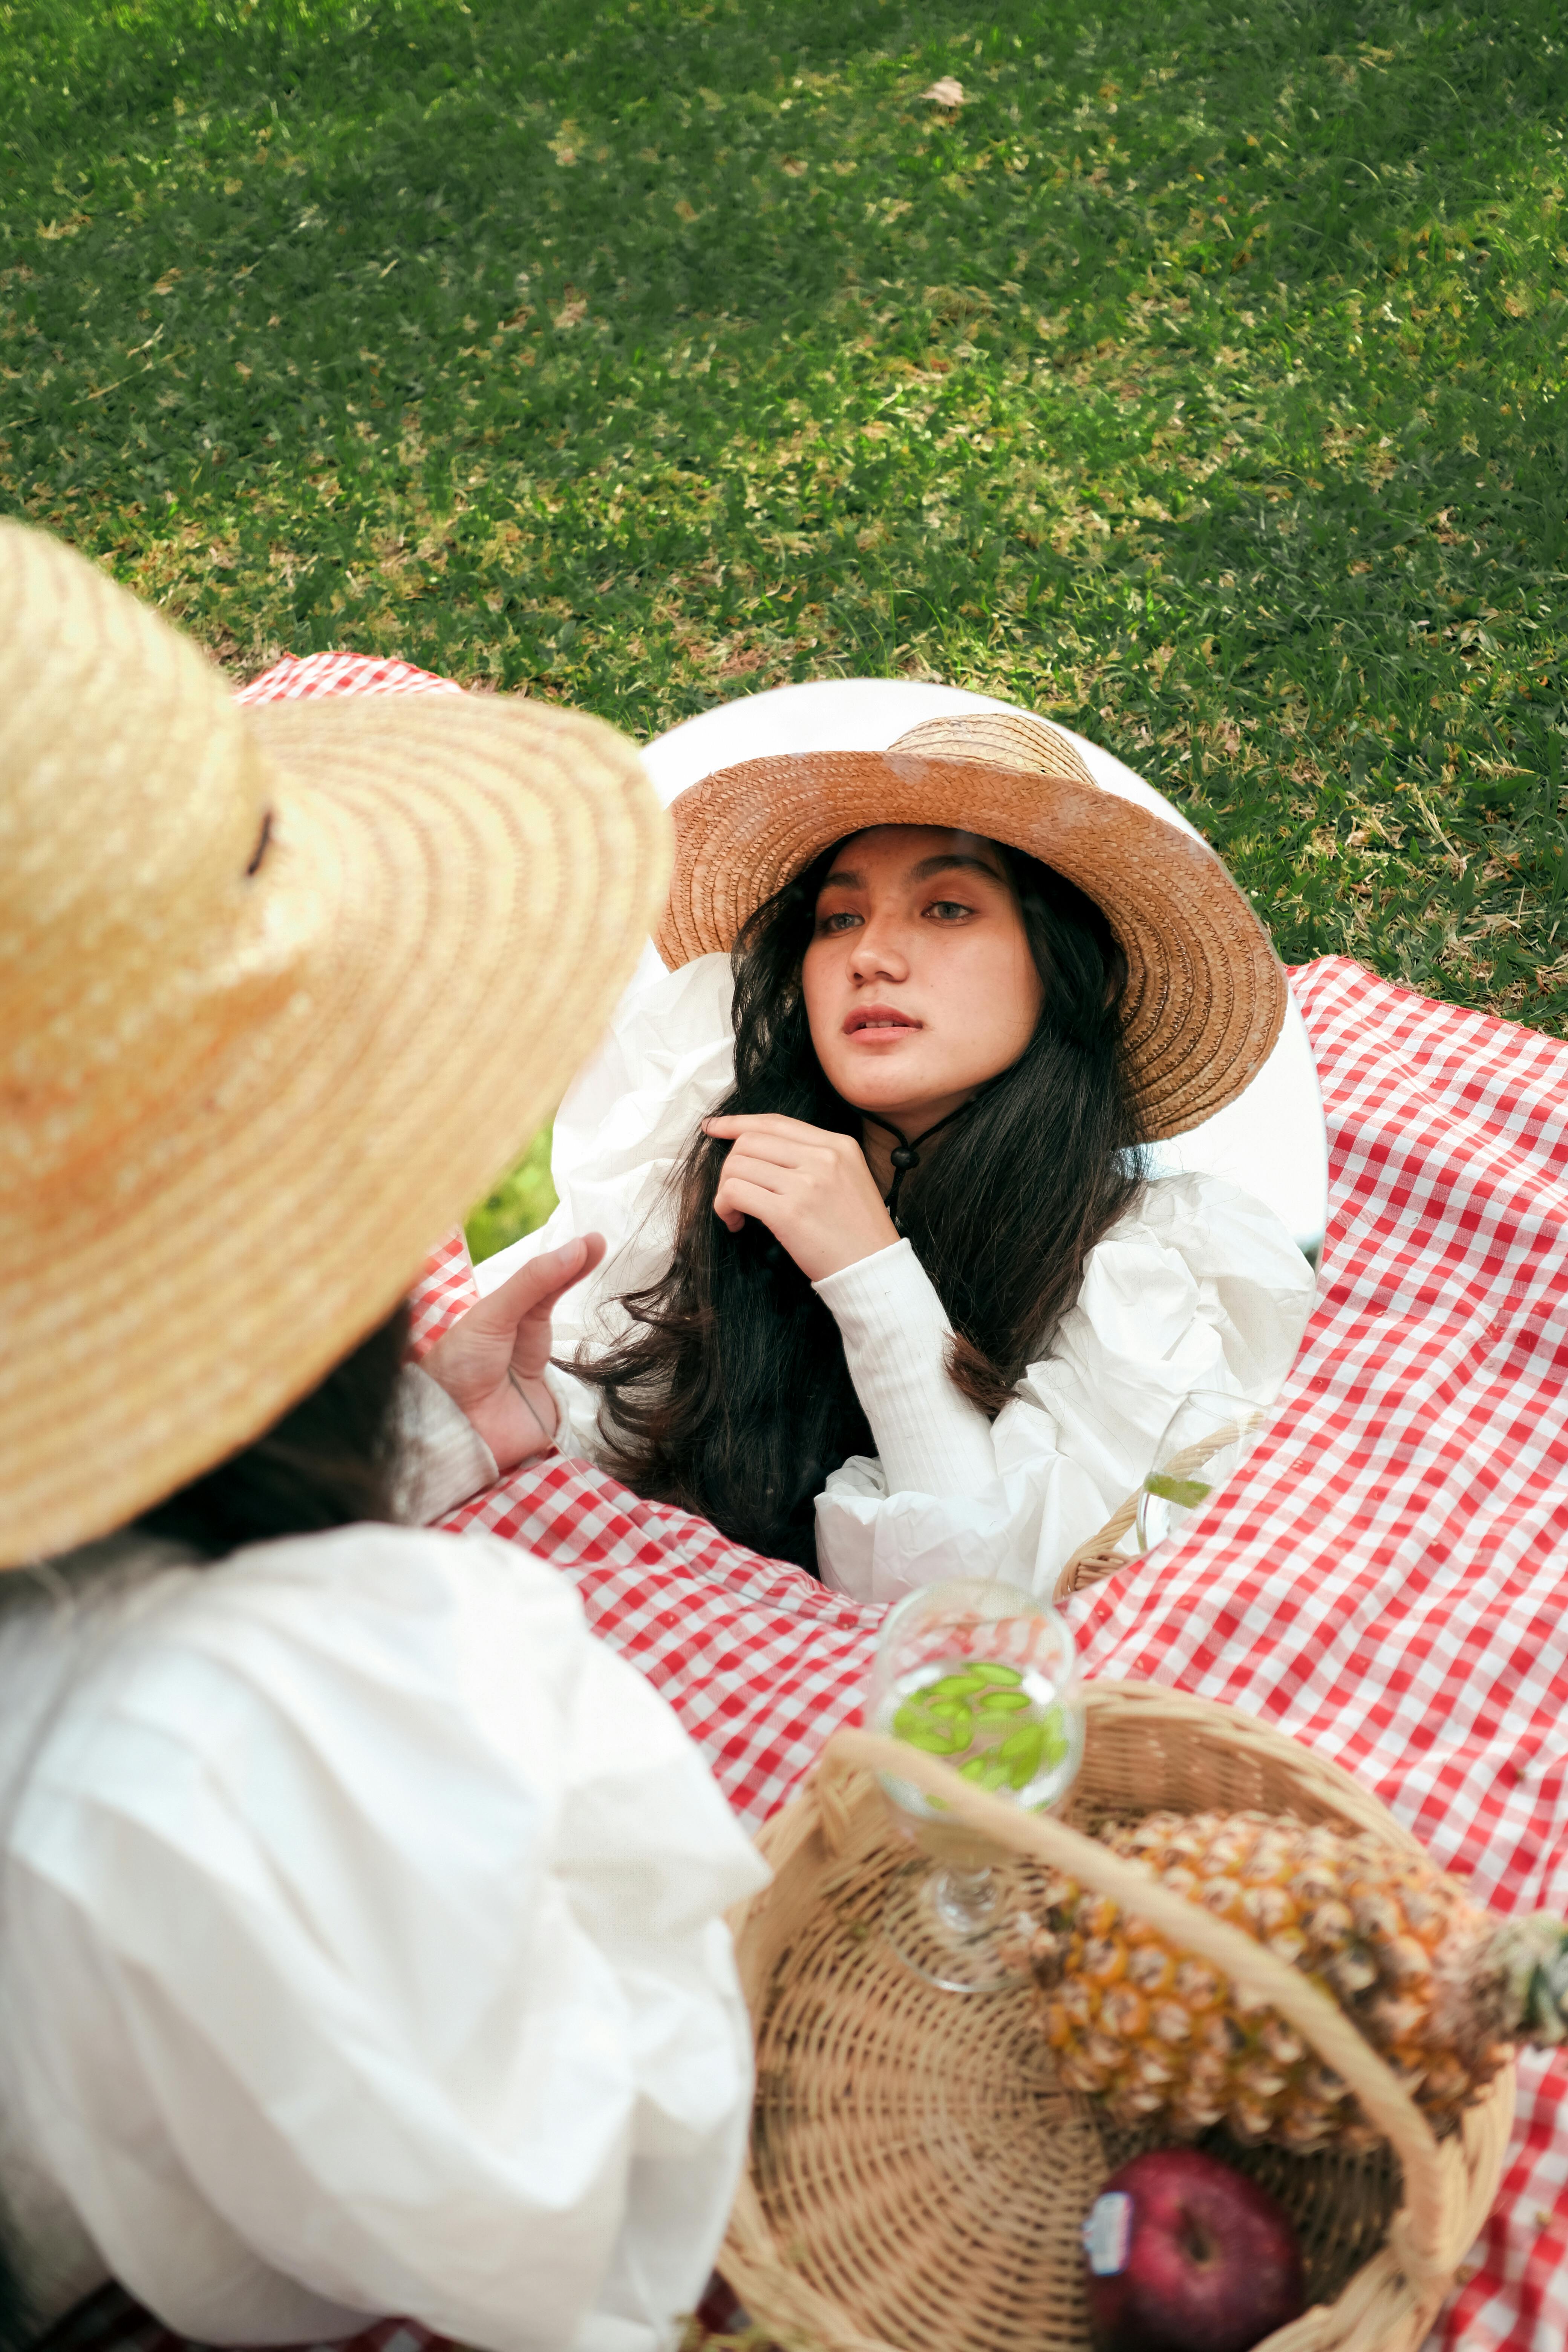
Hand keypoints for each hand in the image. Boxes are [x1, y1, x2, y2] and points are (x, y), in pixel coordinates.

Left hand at [422, 1234, 606, 1471]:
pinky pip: (585, 1373)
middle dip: (580, 1271)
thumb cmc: (461, 1365)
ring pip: (575, 1330)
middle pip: (559, 1297)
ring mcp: (543, 1365)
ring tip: (610, 1266)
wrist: (457, 1428)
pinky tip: (616, 1328)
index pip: (541, 1277)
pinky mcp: (559, 1395)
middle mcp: (523, 1335)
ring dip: (591, 1305)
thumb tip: (577, 1247)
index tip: (595, 1239)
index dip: (567, 1259)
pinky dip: (601, 1353)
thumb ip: (534, 1282)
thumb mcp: (494, 1314)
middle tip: (603, 1243)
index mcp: (503, 1313)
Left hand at [704, 1114, 898, 1283]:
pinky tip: (736, 1223)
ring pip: (737, 1166)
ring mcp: (807, 1183)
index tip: (714, 1127)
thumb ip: (813, 1158)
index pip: (775, 1122)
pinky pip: (735, 1193)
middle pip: (750, 1141)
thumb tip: (760, 1151)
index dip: (737, 1123)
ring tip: (735, 1212)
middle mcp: (823, 1157)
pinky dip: (725, 1207)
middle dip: (730, 1165)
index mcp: (838, 1144)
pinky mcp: (789, 1213)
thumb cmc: (857, 1231)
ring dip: (724, 1190)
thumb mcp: (848, 1177)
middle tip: (733, 1191)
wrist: (874, 1269)